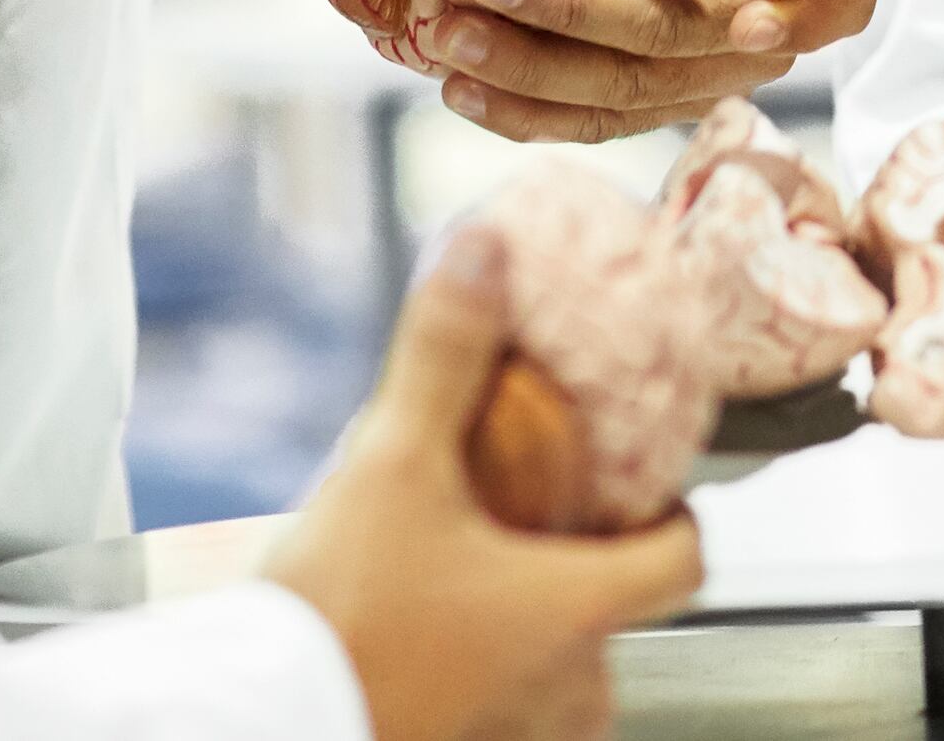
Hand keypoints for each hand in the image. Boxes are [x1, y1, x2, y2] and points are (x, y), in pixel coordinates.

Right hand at [269, 213, 706, 740]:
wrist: (256, 721)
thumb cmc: (343, 615)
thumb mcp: (393, 461)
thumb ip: (445, 353)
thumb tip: (484, 249)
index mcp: (576, 608)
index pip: (686, 564)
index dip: (678, 518)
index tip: (648, 488)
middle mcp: (562, 682)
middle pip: (620, 618)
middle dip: (590, 568)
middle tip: (545, 517)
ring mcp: (510, 727)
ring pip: (563, 675)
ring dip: (538, 626)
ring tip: (480, 572)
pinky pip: (504, 705)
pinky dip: (488, 666)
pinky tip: (428, 623)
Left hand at [407, 0, 879, 142]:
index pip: (830, 7)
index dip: (792, 22)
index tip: (745, 23)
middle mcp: (769, 37)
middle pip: (682, 50)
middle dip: (579, 22)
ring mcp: (703, 74)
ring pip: (624, 96)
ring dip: (532, 75)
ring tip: (453, 40)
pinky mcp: (645, 92)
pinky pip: (590, 115)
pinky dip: (525, 107)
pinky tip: (465, 87)